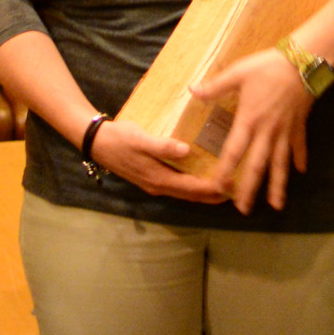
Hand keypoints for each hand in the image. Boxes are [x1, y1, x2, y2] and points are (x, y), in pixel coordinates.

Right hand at [88, 120, 228, 204]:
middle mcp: (159, 186)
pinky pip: (178, 185)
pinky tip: (200, 174)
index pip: (193, 189)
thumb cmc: (120, 139)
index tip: (232, 185)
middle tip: (237, 188)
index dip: (214, 189)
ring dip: (205, 191)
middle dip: (214, 194)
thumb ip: (162, 146)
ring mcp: (155, 183)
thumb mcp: (140, 139)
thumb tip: (186, 151)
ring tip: (224, 185)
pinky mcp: (152, 177)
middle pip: (192, 195)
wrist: (97, 142)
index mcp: (159, 179)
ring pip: (186, 192)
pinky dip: (193, 184)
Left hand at [192, 48, 313, 214]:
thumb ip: (215, 86)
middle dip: (250, 189)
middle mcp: (267, 132)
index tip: (219, 188)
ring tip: (276, 206)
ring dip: (278, 186)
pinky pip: (299, 147)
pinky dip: (299, 159)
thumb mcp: (238, 72)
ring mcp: (285, 131)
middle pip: (257, 166)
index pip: (234, 151)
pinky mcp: (299, 126)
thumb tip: (192, 90)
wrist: (303, 62)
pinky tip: (300, 172)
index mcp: (249, 120)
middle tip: (243, 210)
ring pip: (280, 164)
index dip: (226, 171)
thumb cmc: (268, 66)